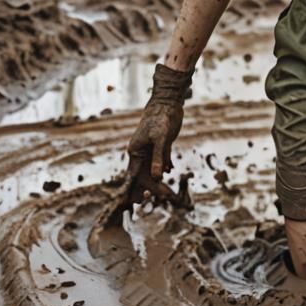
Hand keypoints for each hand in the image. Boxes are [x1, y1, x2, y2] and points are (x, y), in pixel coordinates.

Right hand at [100, 63, 192, 228]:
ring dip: (161, 181)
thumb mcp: (160, 138)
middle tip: (168, 197)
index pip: (136, 176)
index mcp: (135, 152)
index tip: (144, 201)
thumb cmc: (160, 118)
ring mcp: (151, 150)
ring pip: (154, 171)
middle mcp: (141, 153)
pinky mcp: (161, 147)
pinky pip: (161, 162)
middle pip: (146, 176)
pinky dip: (165, 168)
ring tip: (170, 194)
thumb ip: (158, 157)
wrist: (167, 103)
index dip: (140, 189)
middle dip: (155, 188)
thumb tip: (158, 177)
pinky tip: (171, 173)